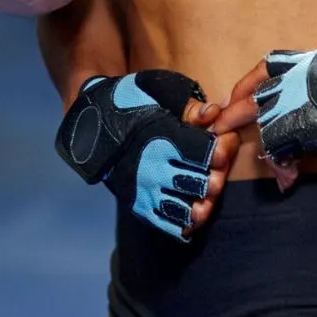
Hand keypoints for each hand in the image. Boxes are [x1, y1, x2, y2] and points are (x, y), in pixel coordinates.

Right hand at [55, 70, 235, 239]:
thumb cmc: (130, 102)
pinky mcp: (137, 203)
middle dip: (213, 180)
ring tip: (205, 200)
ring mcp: (145, 188)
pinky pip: (164, 223)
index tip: (224, 147)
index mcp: (162, 137)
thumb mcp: (156, 91)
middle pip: (198, 183)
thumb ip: (186, 105)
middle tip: (216, 176)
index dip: (220, 151)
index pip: (203, 152)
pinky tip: (191, 219)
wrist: (91, 120)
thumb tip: (213, 114)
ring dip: (200, 206)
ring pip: (183, 209)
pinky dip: (181, 225)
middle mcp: (154, 166)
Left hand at [211, 45, 316, 175]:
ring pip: (265, 125)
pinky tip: (285, 176)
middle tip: (218, 129)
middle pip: (255, 100)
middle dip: (235, 116)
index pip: (263, 69)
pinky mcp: (308, 129)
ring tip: (259, 161)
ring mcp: (302, 103)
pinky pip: (282, 147)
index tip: (231, 100)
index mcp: (307, 63)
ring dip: (262, 145)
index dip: (244, 87)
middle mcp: (299, 79)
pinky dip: (281, 163)